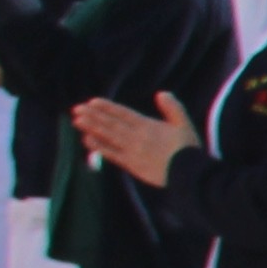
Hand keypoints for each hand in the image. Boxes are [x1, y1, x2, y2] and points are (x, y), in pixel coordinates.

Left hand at [68, 89, 197, 187]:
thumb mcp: (184, 124)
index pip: (124, 113)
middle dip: (93, 115)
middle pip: (112, 123)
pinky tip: (87, 140)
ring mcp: (132, 151)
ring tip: (77, 120)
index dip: (108, 107)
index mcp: (149, 125)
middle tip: (77, 109)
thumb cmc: (188, 149)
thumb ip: (173, 108)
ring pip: (108, 136)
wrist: (189, 174)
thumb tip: (161, 93)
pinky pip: (111, 154)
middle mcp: (137, 136)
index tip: (93, 102)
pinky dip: (99, 147)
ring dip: (92, 127)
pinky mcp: (132, 165)